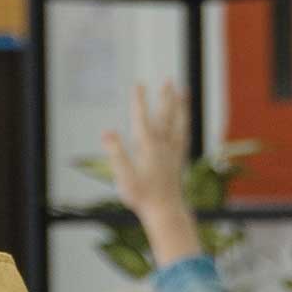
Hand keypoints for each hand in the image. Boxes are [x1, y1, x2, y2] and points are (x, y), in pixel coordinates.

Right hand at [101, 81, 203, 266]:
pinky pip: (183, 135)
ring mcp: (173, 152)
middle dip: (165, 97)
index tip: (138, 84)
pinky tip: (183, 120)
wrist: (166, 211)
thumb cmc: (142, 196)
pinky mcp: (178, 160)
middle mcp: (163, 145)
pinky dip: (184, 124)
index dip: (139, 100)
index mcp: (148, 147)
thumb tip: (107, 132)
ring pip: (178, 123)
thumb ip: (116, 153)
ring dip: (180, 106)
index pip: (142, 118)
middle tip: (167, 80)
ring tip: (183, 92)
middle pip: (165, 116)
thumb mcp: (123, 176)